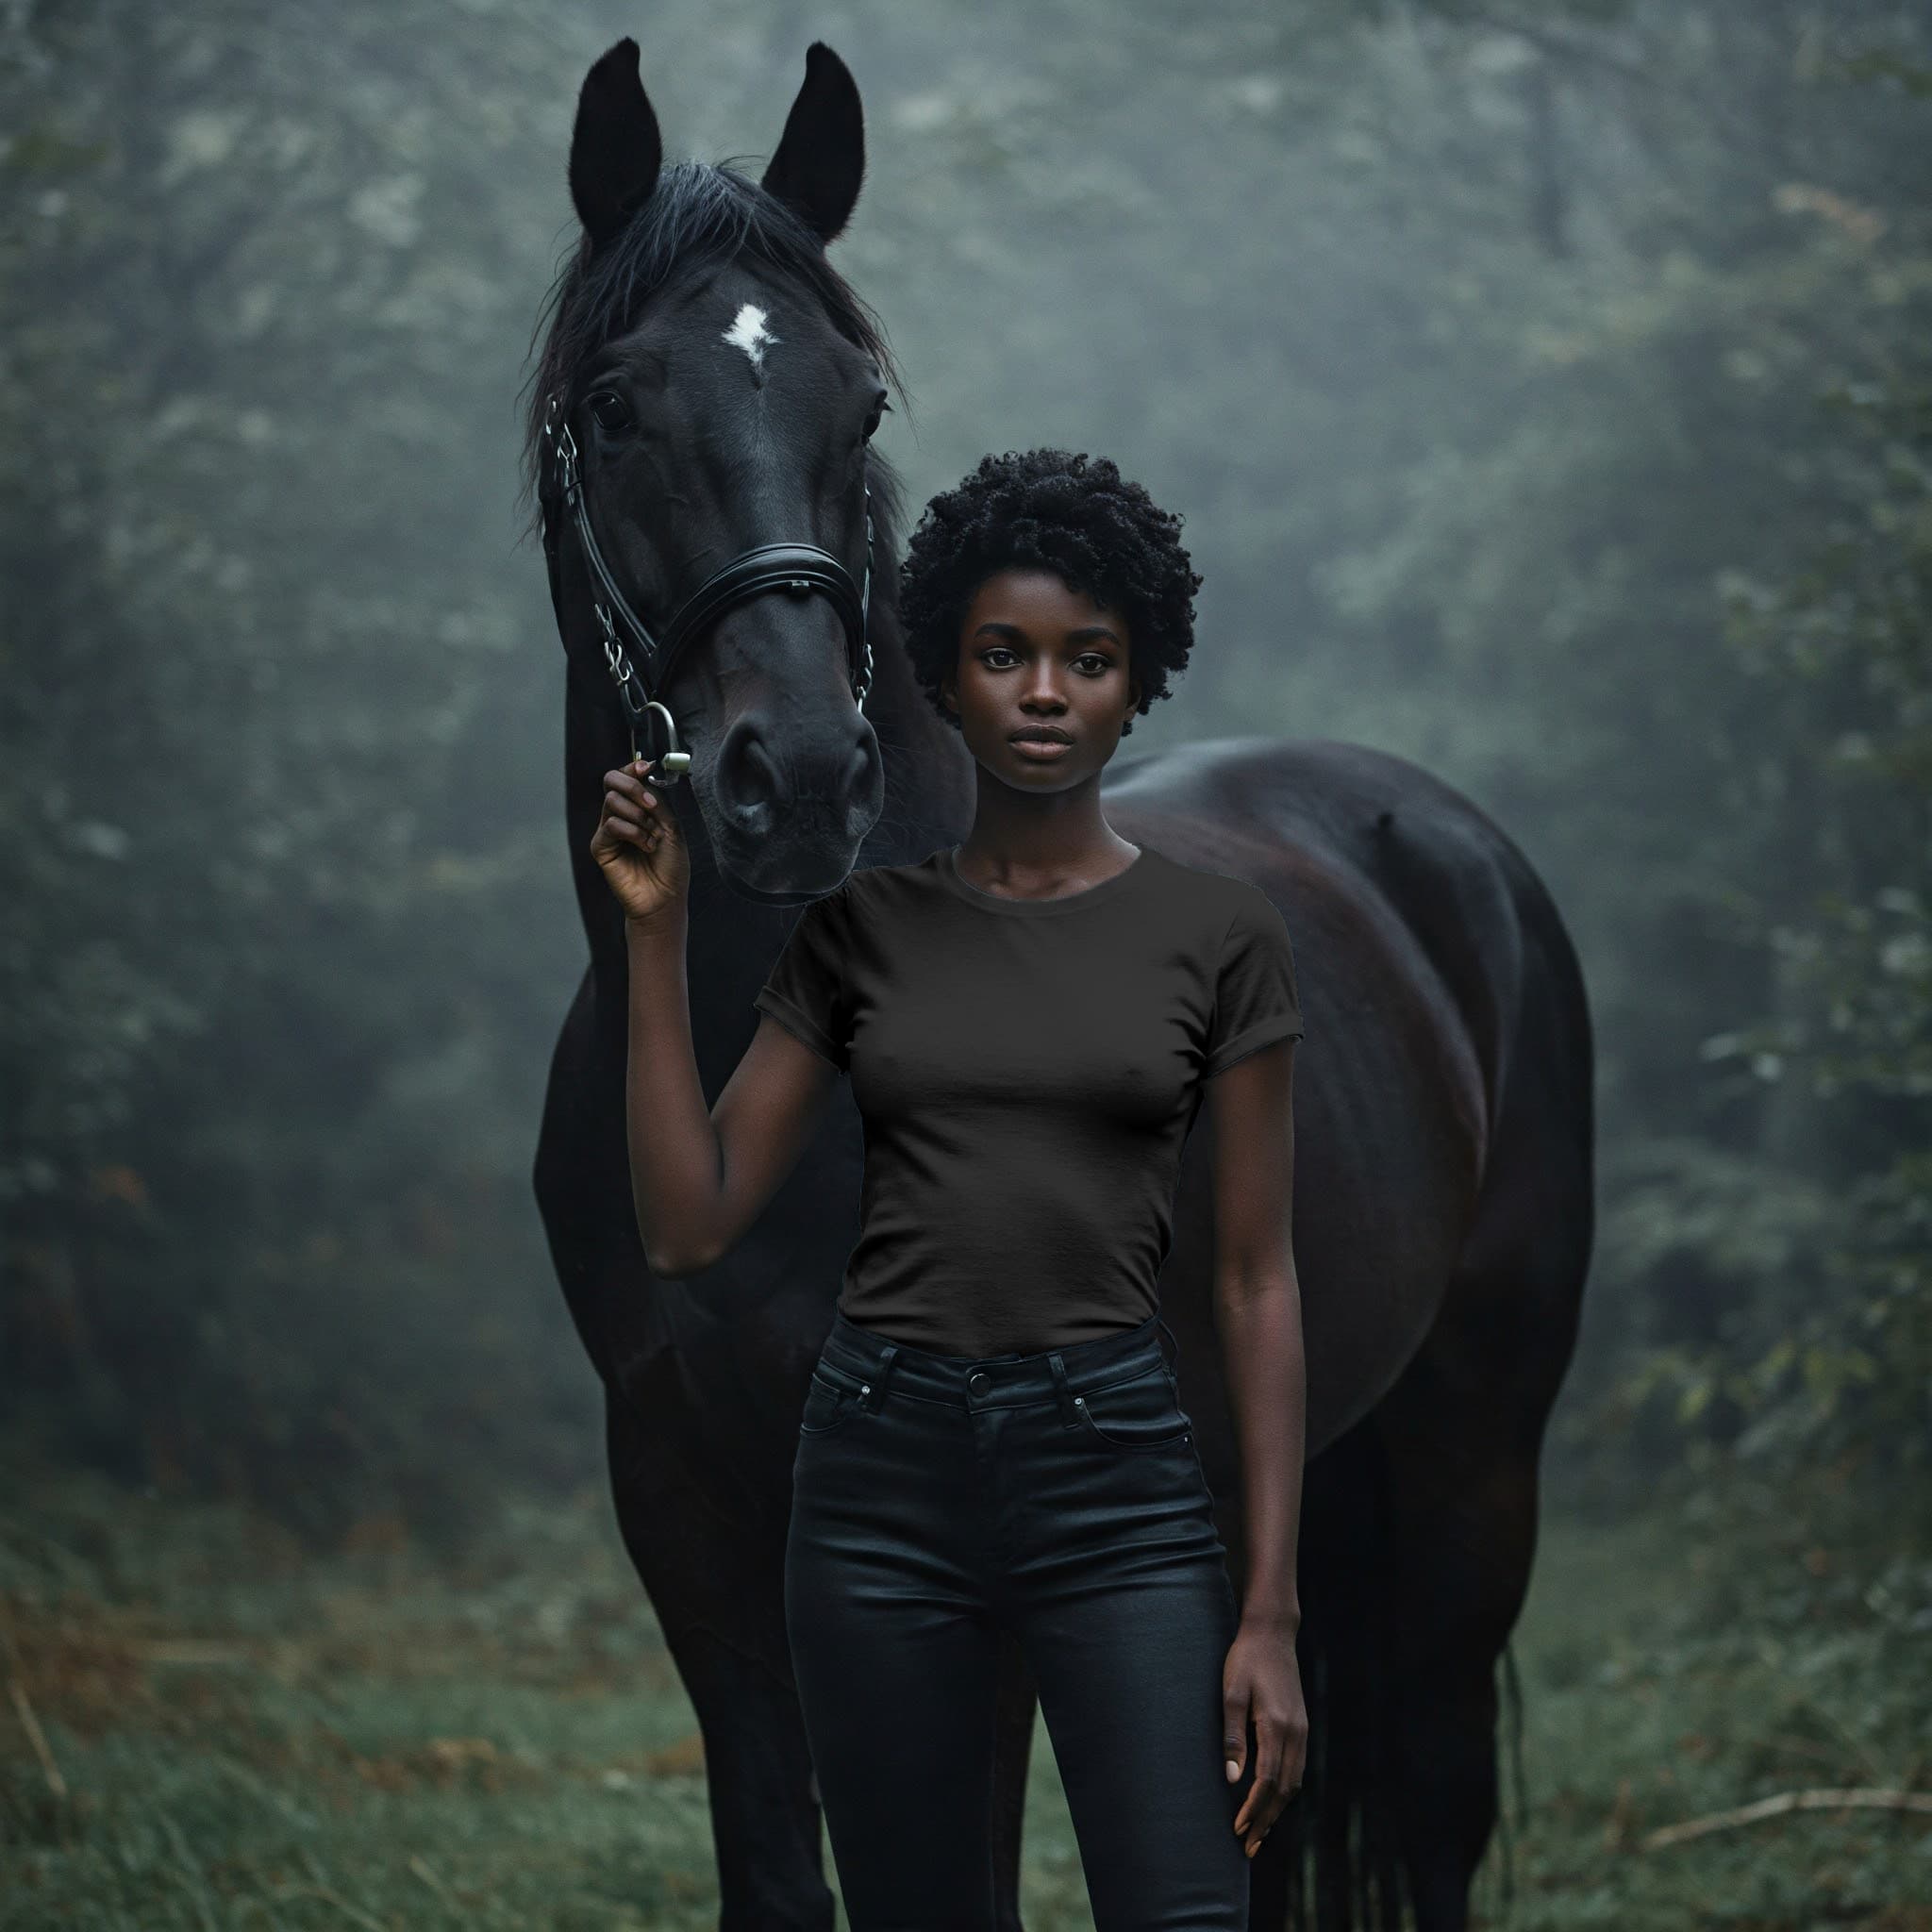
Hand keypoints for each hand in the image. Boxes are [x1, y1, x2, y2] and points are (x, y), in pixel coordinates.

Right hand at [590, 758, 689, 926]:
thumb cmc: (671, 866)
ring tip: (652, 836)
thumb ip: (657, 801)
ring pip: (611, 802)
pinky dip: (633, 832)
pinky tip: (646, 846)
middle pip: (611, 781)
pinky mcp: (601, 847)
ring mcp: (608, 831)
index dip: (632, 767)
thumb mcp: (672, 827)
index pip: (625, 777)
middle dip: (632, 786)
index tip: (645, 767)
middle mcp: (620, 815)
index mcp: (638, 808)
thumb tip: (644, 775)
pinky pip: (611, 825)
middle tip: (650, 805)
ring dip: (638, 816)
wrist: (666, 897)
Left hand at [1223, 1617, 1307, 1858]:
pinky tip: (1273, 1800)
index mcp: (1276, 1726)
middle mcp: (1295, 1733)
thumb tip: (1233, 1779)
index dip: (1253, 1810)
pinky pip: (1297, 1768)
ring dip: (1277, 1810)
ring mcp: (1301, 1730)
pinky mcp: (1301, 1726)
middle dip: (1266, 1820)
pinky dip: (1285, 1791)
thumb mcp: (1231, 1693)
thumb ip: (1232, 1736)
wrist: (1272, 1634)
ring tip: (1259, 1833)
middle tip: (1248, 1846)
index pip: (1267, 1782)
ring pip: (1294, 1782)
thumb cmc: (1245, 1660)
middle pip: (1285, 1790)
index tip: (1238, 1830)